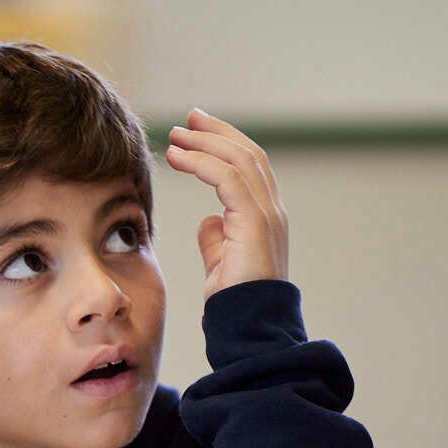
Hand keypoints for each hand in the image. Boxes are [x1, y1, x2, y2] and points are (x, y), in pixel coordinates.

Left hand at [165, 108, 288, 298]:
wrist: (248, 328)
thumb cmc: (234, 304)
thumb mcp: (221, 264)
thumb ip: (216, 239)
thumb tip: (207, 220)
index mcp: (265, 217)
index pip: (250, 167)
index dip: (224, 145)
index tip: (194, 132)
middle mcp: (272, 210)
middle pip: (248, 154)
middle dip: (216, 133)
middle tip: (187, 119)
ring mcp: (267, 214)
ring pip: (239, 160)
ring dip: (204, 143)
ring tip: (175, 135)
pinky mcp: (255, 221)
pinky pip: (228, 177)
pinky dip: (201, 162)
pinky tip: (178, 157)